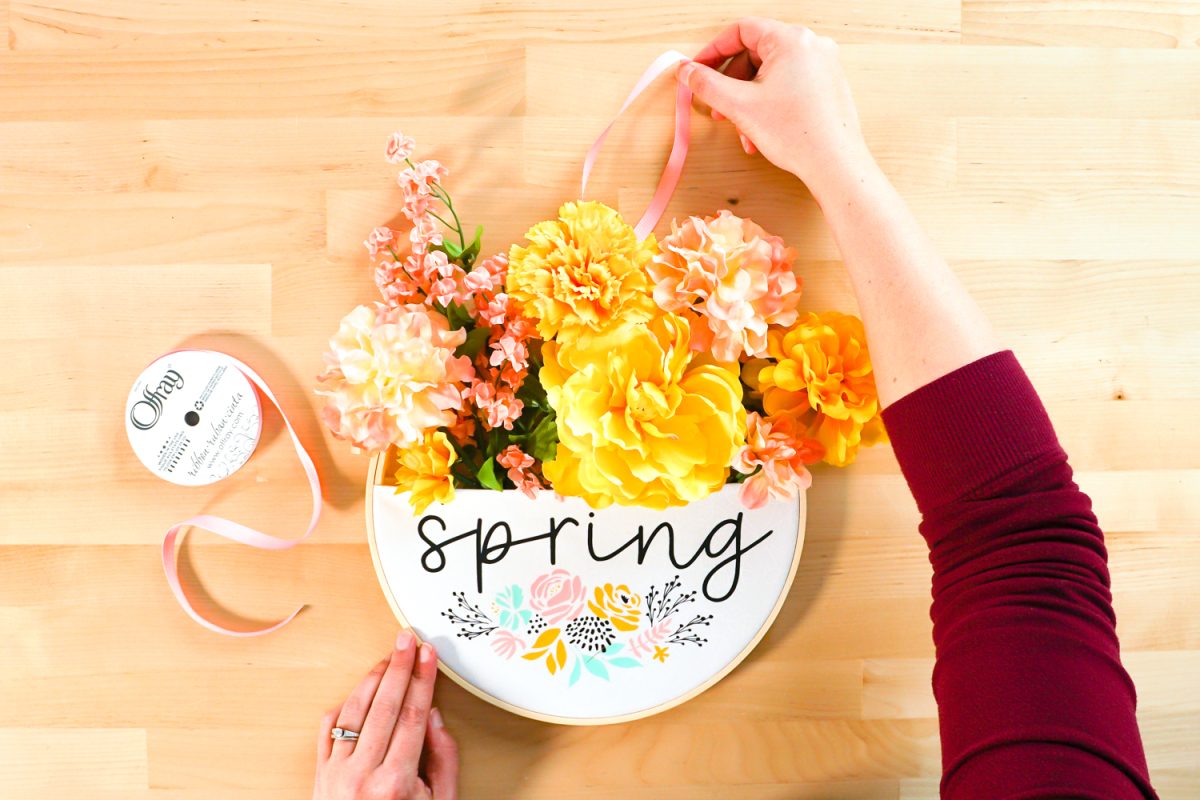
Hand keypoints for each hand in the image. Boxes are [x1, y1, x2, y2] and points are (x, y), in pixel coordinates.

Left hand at [313, 631, 458, 799]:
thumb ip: (444, 761)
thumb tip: (434, 718)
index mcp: (396, 782)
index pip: (413, 715)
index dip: (423, 680)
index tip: (429, 655)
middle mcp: (363, 775)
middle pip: (385, 706)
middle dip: (399, 667)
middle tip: (407, 640)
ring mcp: (336, 775)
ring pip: (354, 712)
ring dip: (372, 680)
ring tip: (387, 660)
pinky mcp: (319, 777)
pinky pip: (328, 730)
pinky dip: (343, 707)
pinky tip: (358, 692)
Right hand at [677, 17, 873, 195]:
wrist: (835, 164)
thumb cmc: (799, 134)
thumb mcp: (740, 106)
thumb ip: (707, 85)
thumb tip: (688, 72)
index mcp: (791, 40)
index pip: (741, 30)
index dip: (713, 51)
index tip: (698, 70)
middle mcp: (811, 46)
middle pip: (756, 53)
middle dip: (731, 83)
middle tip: (717, 106)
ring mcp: (823, 65)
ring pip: (771, 73)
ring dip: (748, 100)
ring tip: (742, 129)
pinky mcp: (827, 86)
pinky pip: (788, 85)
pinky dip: (769, 104)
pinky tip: (760, 131)